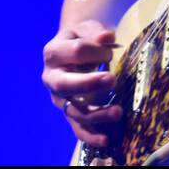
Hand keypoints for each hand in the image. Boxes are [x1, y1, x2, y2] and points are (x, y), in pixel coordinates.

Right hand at [41, 19, 122, 147]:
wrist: (74, 47)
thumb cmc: (82, 37)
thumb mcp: (86, 28)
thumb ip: (95, 32)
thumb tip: (107, 37)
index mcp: (53, 53)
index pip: (76, 51)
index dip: (97, 50)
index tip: (111, 50)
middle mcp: (51, 78)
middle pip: (65, 84)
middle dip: (88, 84)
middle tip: (111, 80)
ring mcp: (60, 98)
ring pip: (73, 110)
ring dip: (95, 114)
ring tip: (118, 112)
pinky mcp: (69, 113)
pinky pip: (77, 128)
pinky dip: (90, 136)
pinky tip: (105, 139)